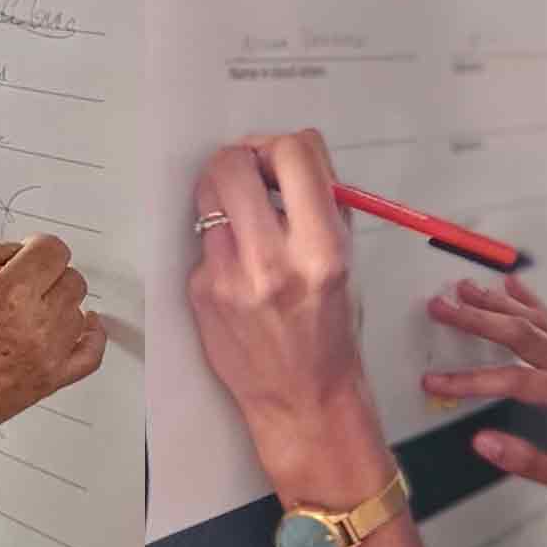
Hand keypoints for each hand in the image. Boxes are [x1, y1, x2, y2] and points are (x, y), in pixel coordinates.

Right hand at [0, 234, 104, 450]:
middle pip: (71, 279)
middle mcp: (34, 327)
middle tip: (20, 284)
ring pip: (79, 311)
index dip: (37, 247)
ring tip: (27, 311)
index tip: (26, 255)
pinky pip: (91, 354)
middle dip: (46, 274)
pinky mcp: (49, 382)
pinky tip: (84, 324)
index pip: (53, 252)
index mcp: (7, 297)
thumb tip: (13, 250)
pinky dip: (92, 336)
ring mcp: (46, 358)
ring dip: (58, 303)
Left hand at [187, 129, 386, 492]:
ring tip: (244, 216)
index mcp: (321, 249)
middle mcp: (271, 261)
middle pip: (233, 163)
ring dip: (224, 194)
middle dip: (242, 159)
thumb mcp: (347, 262)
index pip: (293, 154)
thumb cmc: (332, 333)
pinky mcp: (200, 292)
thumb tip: (291, 157)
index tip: (280, 160)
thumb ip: (323, 205)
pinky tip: (238, 267)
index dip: (283, 146)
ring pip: (207, 195)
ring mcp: (228, 278)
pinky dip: (219, 240)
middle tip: (252, 175)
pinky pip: (203, 240)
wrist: (303, 401)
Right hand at [421, 276, 546, 506]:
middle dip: (475, 319)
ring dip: (495, 303)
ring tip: (463, 288)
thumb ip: (528, 462)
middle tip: (440, 307)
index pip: (514, 382)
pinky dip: (527, 300)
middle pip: (520, 334)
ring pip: (532, 322)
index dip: (470, 381)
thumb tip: (484, 443)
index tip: (437, 382)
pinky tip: (511, 286)